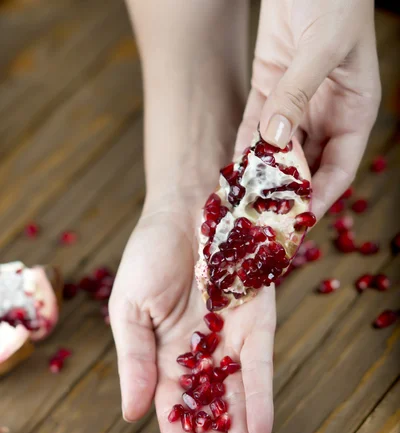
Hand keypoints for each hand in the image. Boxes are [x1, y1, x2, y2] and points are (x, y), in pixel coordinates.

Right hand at [110, 203, 274, 432]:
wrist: (187, 210)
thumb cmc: (149, 258)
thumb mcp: (129, 312)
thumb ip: (133, 362)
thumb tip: (128, 415)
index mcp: (164, 359)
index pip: (174, 418)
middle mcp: (200, 358)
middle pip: (210, 419)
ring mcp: (229, 344)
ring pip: (237, 403)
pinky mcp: (256, 324)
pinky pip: (258, 368)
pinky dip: (259, 399)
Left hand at [236, 0, 380, 217]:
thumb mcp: (322, 47)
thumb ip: (298, 93)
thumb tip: (275, 139)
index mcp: (354, 111)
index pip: (340, 167)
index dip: (322, 196)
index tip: (299, 219)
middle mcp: (326, 114)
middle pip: (307, 166)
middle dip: (287, 192)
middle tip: (264, 216)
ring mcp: (296, 104)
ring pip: (278, 151)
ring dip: (262, 174)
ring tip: (244, 199)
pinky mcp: (268, 89)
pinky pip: (255, 126)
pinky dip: (245, 148)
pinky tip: (234, 169)